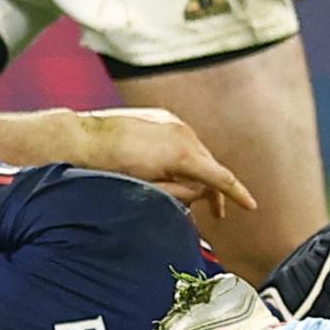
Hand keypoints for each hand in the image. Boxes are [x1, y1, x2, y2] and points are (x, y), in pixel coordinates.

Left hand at [68, 108, 255, 223]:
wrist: (78, 139)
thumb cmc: (108, 169)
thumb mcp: (148, 189)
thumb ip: (180, 193)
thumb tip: (201, 194)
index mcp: (183, 155)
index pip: (221, 178)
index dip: (238, 194)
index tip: (251, 206)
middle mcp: (184, 134)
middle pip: (210, 165)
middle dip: (213, 188)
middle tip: (213, 212)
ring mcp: (173, 122)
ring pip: (197, 152)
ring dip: (195, 171)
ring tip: (183, 191)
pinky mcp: (162, 117)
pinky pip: (182, 140)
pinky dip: (182, 156)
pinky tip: (166, 168)